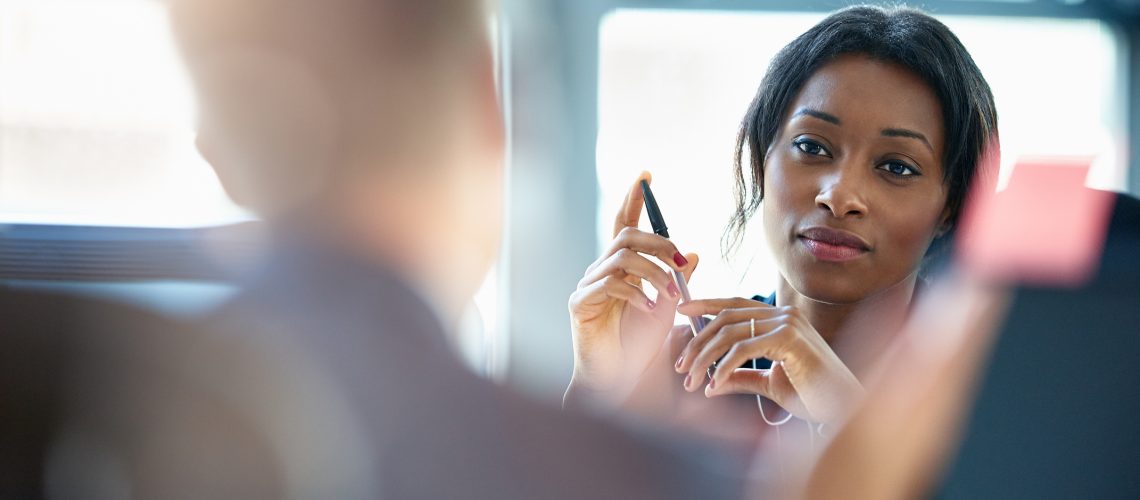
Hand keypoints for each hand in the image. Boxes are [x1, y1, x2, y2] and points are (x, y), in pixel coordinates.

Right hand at [567, 172, 698, 403]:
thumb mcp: (667, 308)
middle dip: (658, 242)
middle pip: (626, 235)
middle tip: (680, 262)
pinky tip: (649, 309)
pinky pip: (610, 284)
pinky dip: (636, 293)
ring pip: (621, 257)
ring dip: (653, 272)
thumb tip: (692, 252)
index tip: (646, 175)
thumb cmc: (639, 347)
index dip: (633, 199)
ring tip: (670, 294)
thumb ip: (677, 280)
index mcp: (620, 268)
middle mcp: (600, 271)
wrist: (619, 382)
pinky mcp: (580, 304)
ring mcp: (587, 286)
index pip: (624, 223)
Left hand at [675, 298, 863, 423]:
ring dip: (704, 358)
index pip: (735, 304)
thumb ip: (743, 377)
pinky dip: (723, 367)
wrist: (845, 408)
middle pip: (726, 317)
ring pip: (730, 332)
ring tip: (692, 380)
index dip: (706, 304)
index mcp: (781, 318)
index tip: (681, 312)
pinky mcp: (789, 339)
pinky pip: (743, 348)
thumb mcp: (770, 383)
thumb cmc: (814, 395)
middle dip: (698, 342)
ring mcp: (788, 323)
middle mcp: (784, 314)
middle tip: (681, 367)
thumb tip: (711, 383)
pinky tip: (714, 385)